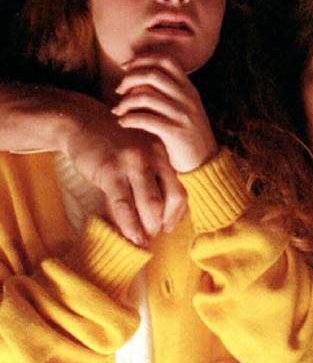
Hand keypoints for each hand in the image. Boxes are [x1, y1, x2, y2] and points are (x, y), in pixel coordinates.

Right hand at [63, 98, 185, 245]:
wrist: (82, 122)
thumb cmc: (111, 143)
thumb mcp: (138, 154)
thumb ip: (149, 177)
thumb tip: (156, 212)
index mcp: (163, 155)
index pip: (180, 191)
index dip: (177, 215)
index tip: (168, 226)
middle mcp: (154, 158)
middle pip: (172, 198)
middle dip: (166, 223)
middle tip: (157, 235)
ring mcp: (133, 163)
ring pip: (151, 203)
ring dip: (149, 227)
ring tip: (144, 240)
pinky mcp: (111, 171)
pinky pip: (124, 204)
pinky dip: (129, 224)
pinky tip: (130, 236)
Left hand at [113, 56, 217, 173]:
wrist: (205, 161)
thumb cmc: (186, 134)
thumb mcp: (184, 107)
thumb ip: (168, 91)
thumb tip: (136, 77)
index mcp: (189, 88)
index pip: (166, 60)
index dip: (142, 59)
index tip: (126, 67)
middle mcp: (187, 98)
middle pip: (152, 74)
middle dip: (129, 79)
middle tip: (119, 90)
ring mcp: (182, 115)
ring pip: (145, 96)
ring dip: (125, 102)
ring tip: (118, 111)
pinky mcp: (175, 132)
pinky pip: (144, 119)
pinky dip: (128, 119)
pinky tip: (123, 123)